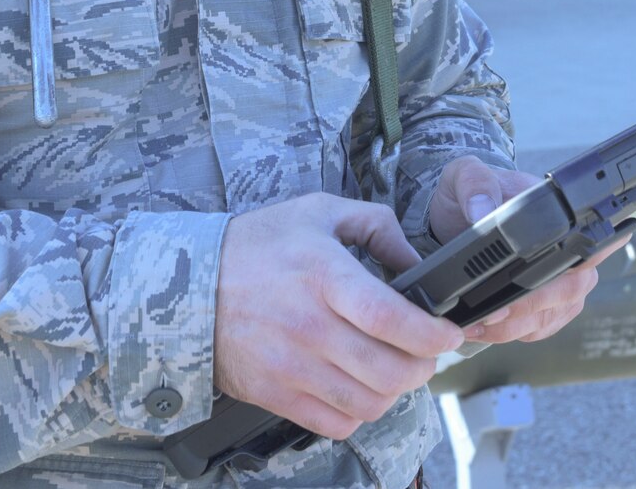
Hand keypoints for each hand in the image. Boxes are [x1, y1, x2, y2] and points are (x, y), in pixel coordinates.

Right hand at [214, 193, 463, 441]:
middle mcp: (309, 325)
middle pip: (389, 370)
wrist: (186, 285)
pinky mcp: (276, 394)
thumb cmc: (256, 245)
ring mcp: (291, 366)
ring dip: (394, 392)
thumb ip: (377, 226)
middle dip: (424, 366)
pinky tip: (359, 388)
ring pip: (368, 403)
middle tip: (426, 354)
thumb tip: (417, 262)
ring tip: (394, 371)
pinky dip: (359, 413)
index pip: (390, 317)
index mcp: (323, 275)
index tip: (448, 332)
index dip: (431, 333)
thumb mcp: (318, 212)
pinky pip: (335, 423)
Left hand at [426, 157, 622, 346]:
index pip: (586, 239)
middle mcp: (567, 249)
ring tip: (481, 324)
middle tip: (494, 312)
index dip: (576, 263)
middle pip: (572, 288)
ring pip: (554, 314)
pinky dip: (514, 333)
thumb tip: (482, 210)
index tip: (539, 281)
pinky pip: (541, 327)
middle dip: (532, 305)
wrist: (456, 216)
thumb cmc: (471, 192)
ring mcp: (560, 281)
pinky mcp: (545, 305)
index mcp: (557, 212)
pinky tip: (486, 329)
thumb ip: (476, 184)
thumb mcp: (465, 175)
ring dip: (517, 325)